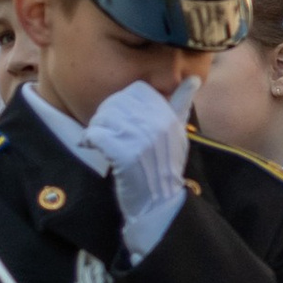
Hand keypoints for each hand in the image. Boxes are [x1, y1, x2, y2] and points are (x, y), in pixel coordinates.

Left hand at [78, 78, 190, 260]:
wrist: (159, 204)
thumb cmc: (164, 168)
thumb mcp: (178, 134)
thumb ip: (181, 104)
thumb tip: (193, 78)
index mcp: (169, 117)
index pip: (136, 91)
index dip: (122, 101)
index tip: (120, 119)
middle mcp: (157, 125)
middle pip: (117, 102)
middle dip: (106, 115)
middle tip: (105, 131)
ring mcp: (141, 140)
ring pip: (104, 116)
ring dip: (96, 128)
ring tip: (99, 141)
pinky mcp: (124, 156)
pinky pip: (97, 135)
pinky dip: (89, 140)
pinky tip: (91, 147)